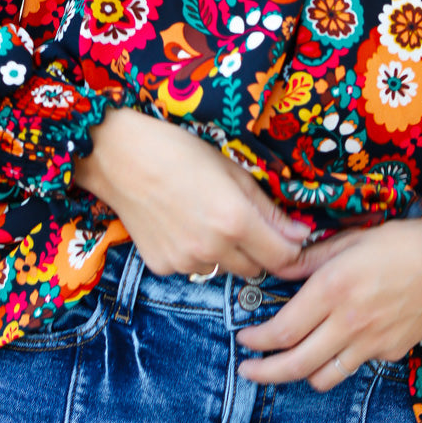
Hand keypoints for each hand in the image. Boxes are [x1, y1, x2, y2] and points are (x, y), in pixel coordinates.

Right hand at [72, 107, 311, 280]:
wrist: (120, 158)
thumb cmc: (180, 152)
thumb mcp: (232, 171)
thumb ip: (268, 209)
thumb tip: (301, 235)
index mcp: (236, 220)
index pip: (284, 257)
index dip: (293, 249)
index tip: (290, 238)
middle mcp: (213, 248)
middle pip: (257, 269)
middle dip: (260, 251)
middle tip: (244, 222)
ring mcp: (185, 262)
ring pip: (225, 269)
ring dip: (227, 253)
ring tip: (205, 218)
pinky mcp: (162, 267)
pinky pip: (194, 268)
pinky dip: (196, 253)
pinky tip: (180, 225)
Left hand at [235, 216, 421, 391]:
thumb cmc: (404, 240)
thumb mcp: (353, 238)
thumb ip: (312, 258)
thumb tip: (280, 267)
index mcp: (333, 289)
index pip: (281, 330)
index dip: (256, 340)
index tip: (243, 337)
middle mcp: (349, 322)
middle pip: (294, 364)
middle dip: (264, 372)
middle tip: (248, 370)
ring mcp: (372, 343)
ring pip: (323, 377)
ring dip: (301, 372)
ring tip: (291, 361)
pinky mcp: (392, 352)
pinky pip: (356, 366)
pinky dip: (340, 360)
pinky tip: (339, 343)